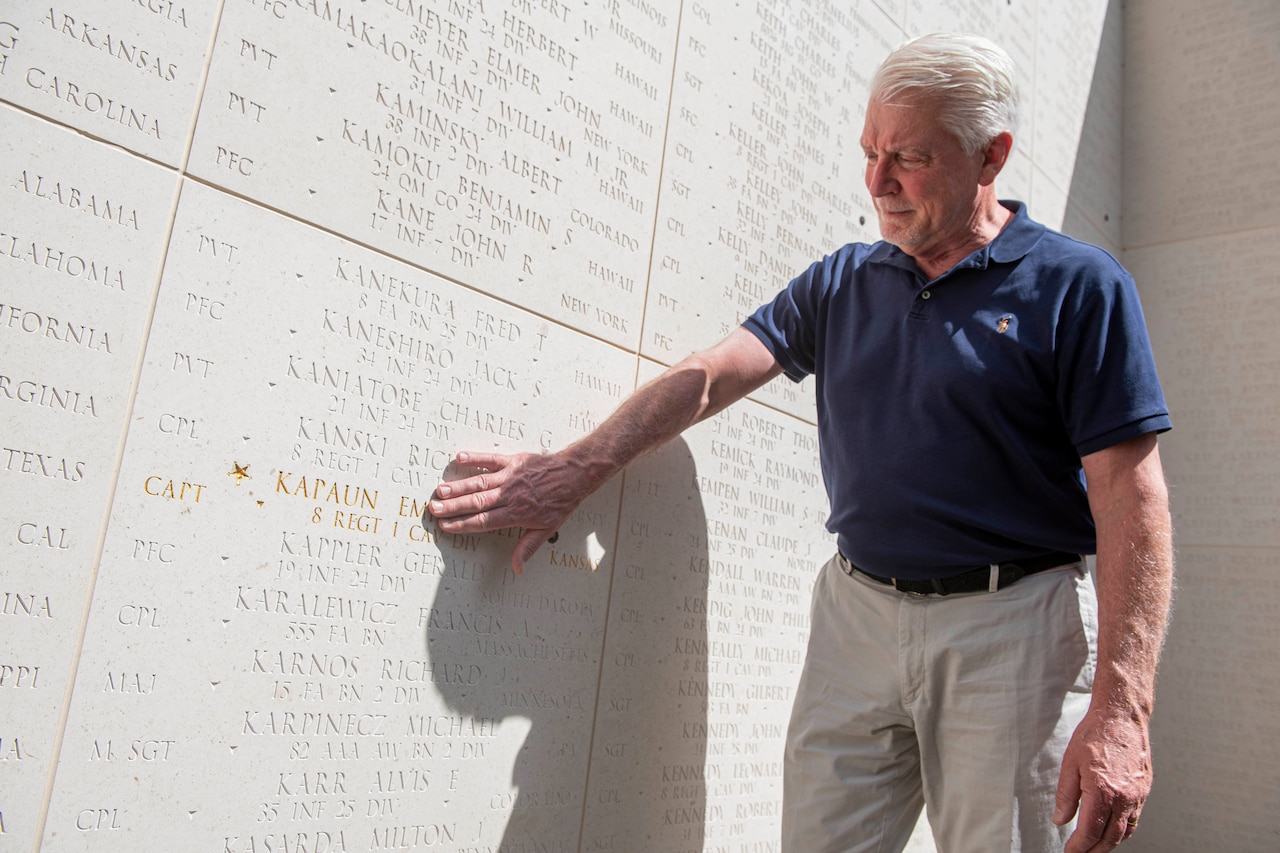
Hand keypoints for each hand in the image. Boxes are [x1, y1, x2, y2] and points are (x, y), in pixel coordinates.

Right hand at [427, 451, 593, 573]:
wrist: (574, 475)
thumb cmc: (560, 503)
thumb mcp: (547, 530)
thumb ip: (528, 548)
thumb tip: (517, 568)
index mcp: (516, 514)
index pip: (483, 522)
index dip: (463, 525)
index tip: (446, 526)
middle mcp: (509, 495)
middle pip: (476, 503)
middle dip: (453, 507)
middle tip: (434, 509)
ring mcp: (510, 477)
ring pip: (479, 482)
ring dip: (458, 486)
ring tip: (440, 490)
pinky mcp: (513, 461)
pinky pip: (491, 459)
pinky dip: (475, 458)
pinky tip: (459, 458)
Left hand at [1054, 708, 1151, 850]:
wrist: (1121, 718)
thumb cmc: (1094, 735)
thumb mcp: (1070, 763)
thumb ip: (1066, 795)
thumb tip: (1061, 820)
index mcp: (1103, 790)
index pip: (1090, 830)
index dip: (1079, 846)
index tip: (1070, 852)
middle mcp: (1124, 797)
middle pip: (1110, 837)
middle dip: (1094, 850)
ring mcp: (1137, 795)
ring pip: (1125, 831)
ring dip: (1110, 843)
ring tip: (1094, 847)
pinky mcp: (1144, 790)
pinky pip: (1135, 819)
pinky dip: (1123, 830)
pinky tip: (1112, 831)